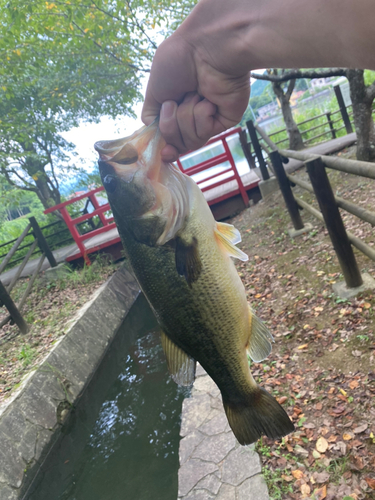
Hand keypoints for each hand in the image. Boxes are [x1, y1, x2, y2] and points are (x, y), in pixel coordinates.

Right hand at [142, 32, 249, 161]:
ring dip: (186, 117)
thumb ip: (151, 115)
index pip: (168, 136)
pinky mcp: (224, 121)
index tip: (163, 151)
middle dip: (171, 124)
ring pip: (190, 141)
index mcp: (175, 106)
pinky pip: (205, 133)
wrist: (206, 48)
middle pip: (176, 142)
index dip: (165, 145)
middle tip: (174, 101)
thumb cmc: (179, 60)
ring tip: (194, 94)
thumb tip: (155, 136)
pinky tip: (208, 100)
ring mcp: (209, 118)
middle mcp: (191, 114)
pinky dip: (201, 116)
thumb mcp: (154, 89)